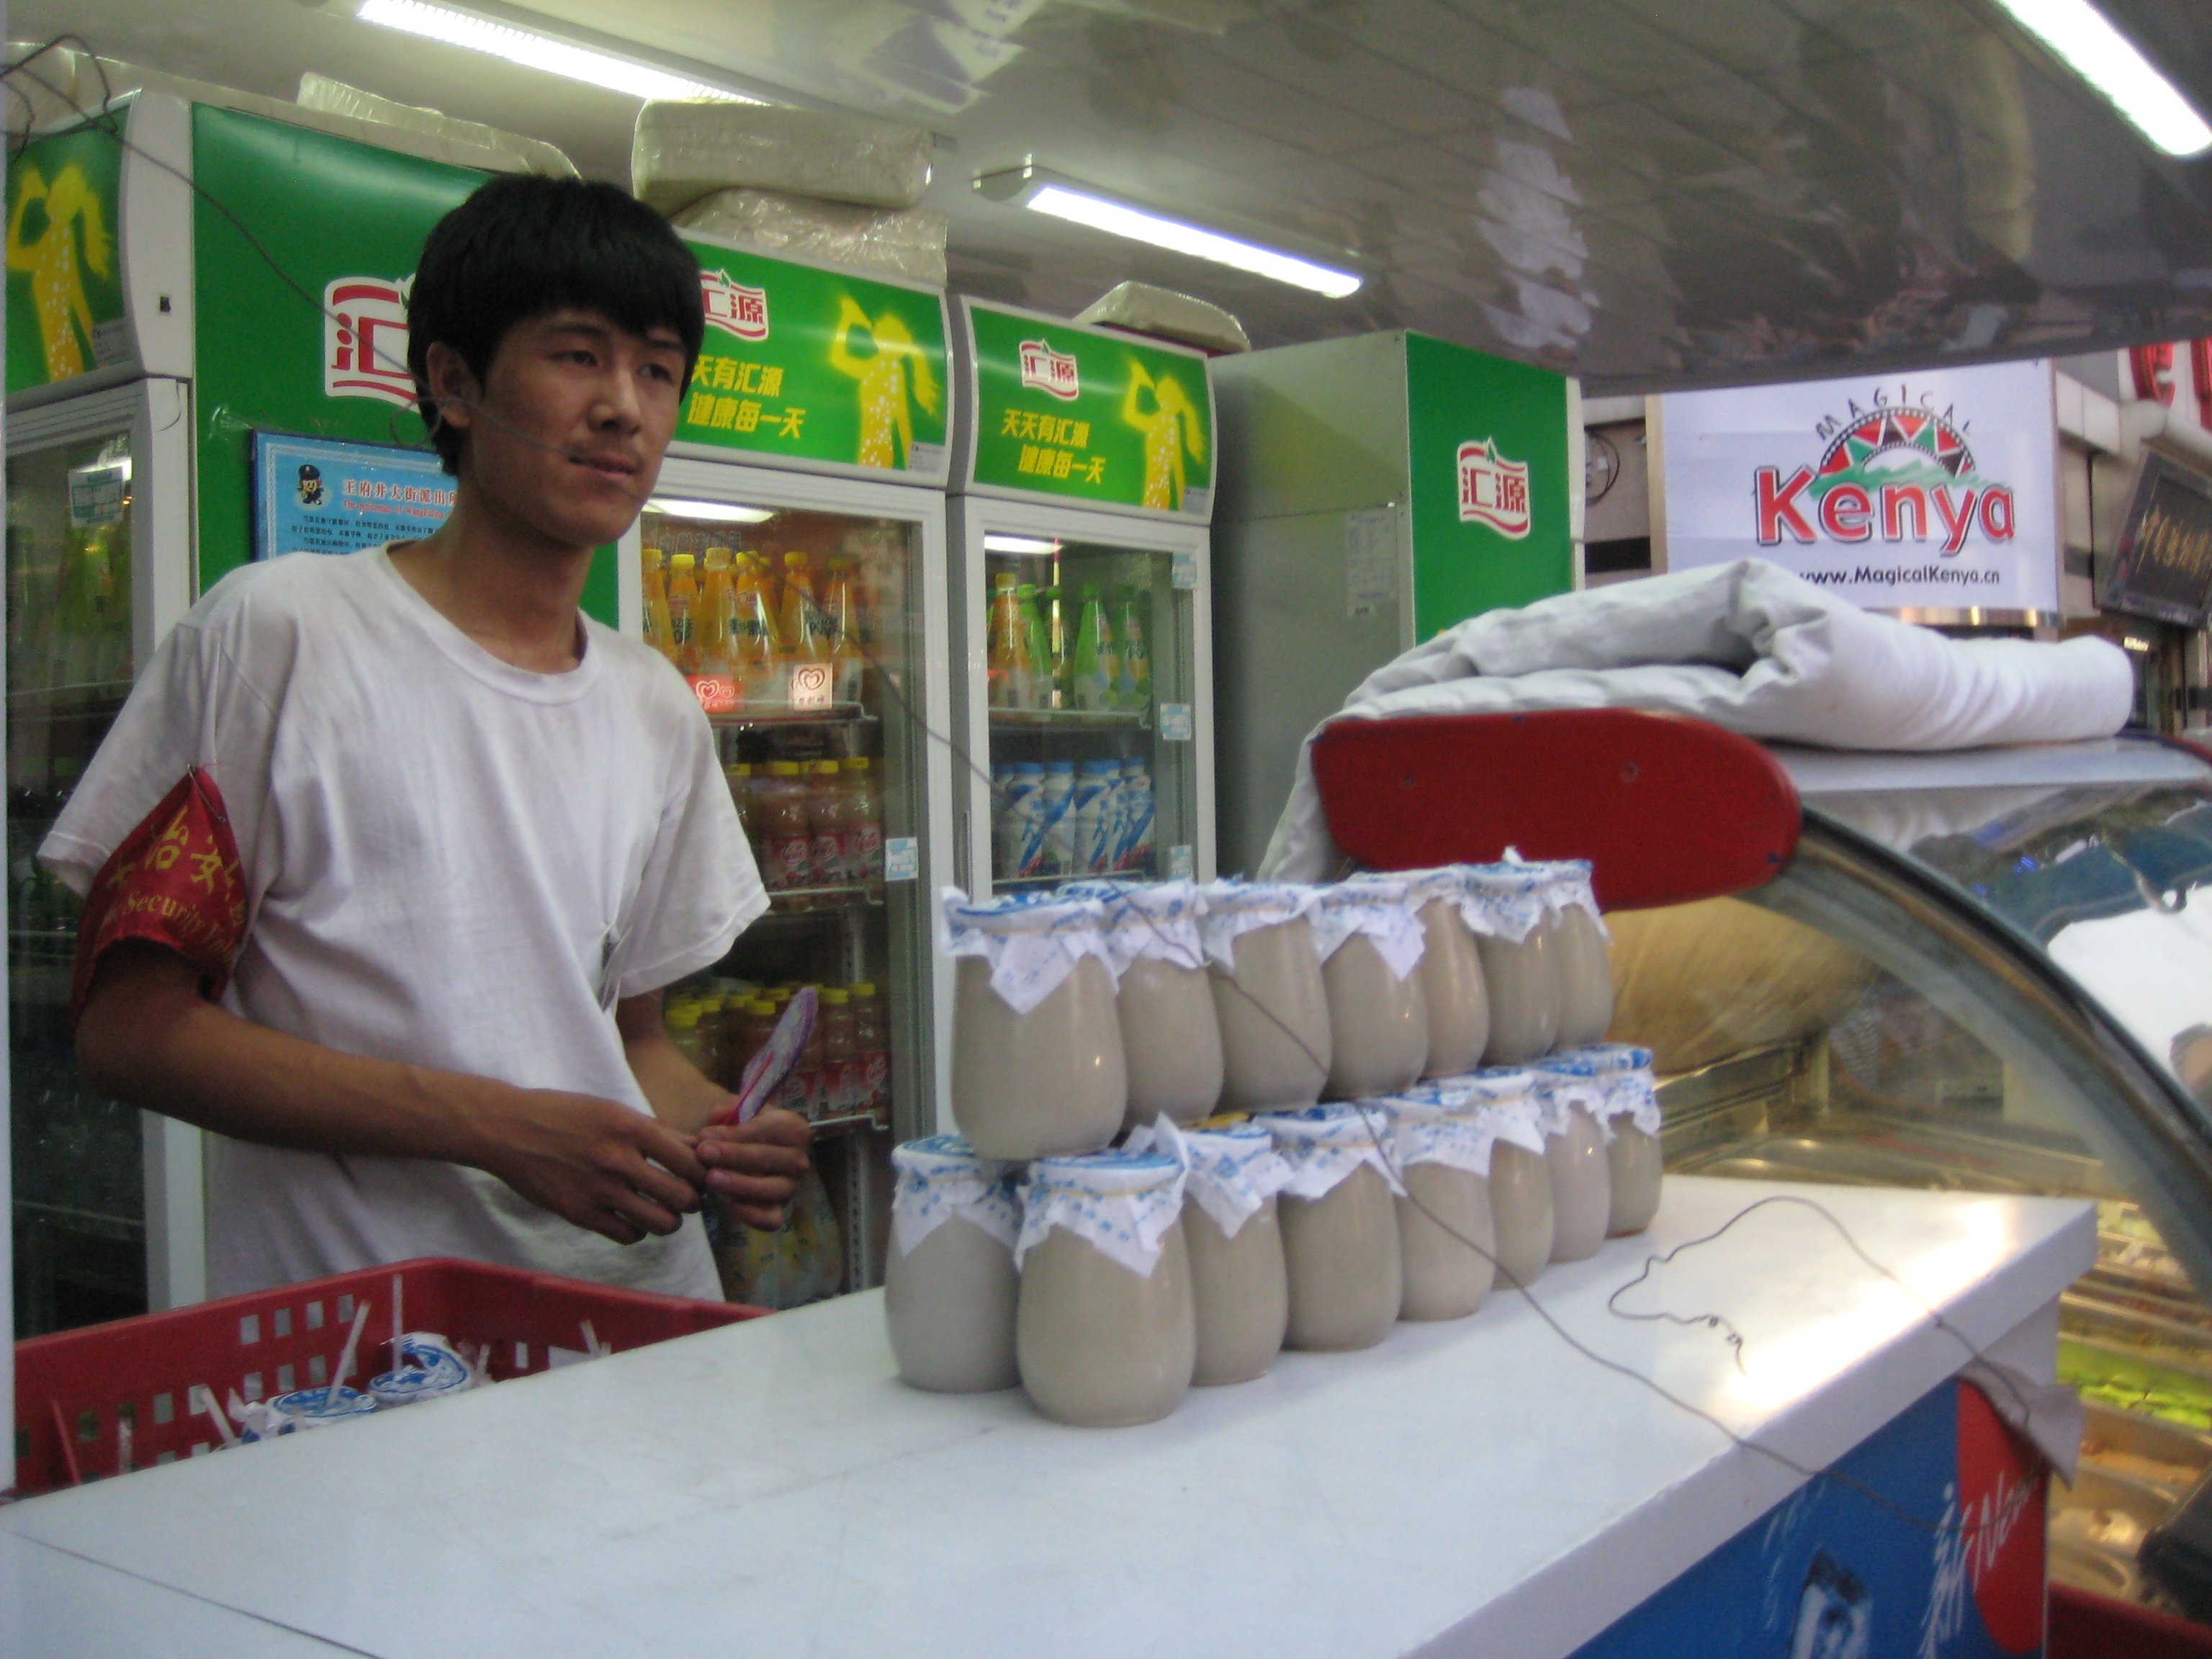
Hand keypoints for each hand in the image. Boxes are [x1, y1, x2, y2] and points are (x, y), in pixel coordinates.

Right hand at [468, 1085, 707, 1245]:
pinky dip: (637, 1230)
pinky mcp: (580, 1214)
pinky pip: (628, 1235)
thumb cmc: (564, 1114)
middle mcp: (619, 1161)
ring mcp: (599, 1191)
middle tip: (683, 1196)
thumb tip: (697, 1148)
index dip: (703, 1172)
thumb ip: (656, 1131)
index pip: (692, 1161)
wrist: (507, 1130)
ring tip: (660, 1210)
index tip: (699, 1174)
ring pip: (661, 1223)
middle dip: (691, 1200)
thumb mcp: (613, 1110)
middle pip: (683, 1197)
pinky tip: (630, 1217)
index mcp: (632, 1129)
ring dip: (668, 1220)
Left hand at [695, 1108, 812, 1230]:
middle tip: (703, 1153)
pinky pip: (771, 1219)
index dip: (735, 1133)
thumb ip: (724, 1114)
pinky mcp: (779, 1210)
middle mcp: (798, 1159)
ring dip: (740, 1184)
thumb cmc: (743, 1131)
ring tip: (711, 1178)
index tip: (705, 1135)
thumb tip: (717, 1120)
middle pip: (770, 1158)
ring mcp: (791, 1187)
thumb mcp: (735, 1115)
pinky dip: (752, 1215)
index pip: (768, 1130)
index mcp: (793, 1129)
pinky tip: (728, 1204)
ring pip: (772, 1189)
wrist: (746, 1155)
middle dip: (734, 1156)